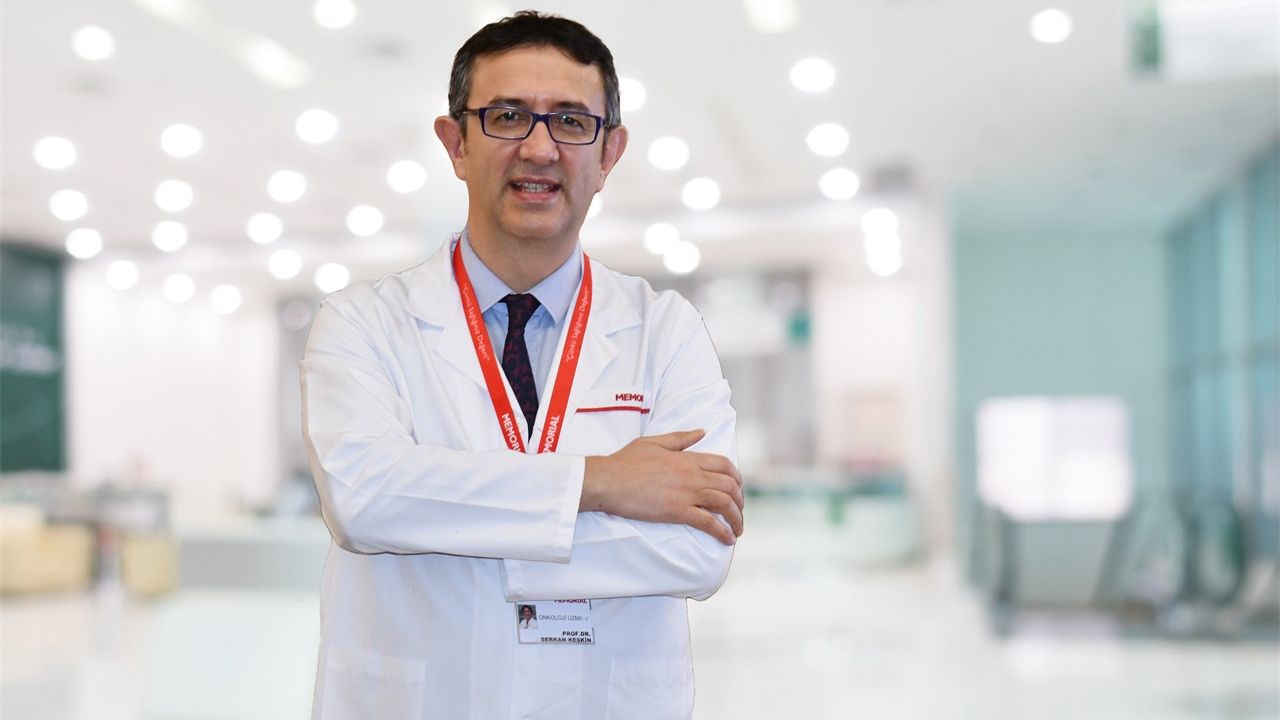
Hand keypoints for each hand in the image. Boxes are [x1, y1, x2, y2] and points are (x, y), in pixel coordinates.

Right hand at [581, 429, 743, 544]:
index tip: (737, 489)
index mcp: (688, 457)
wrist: (608, 480)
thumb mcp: (654, 442)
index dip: (736, 478)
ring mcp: (687, 493)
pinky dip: (722, 532)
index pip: (725, 465)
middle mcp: (693, 474)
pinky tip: (727, 539)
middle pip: (730, 486)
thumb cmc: (625, 461)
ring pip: (724, 504)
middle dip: (739, 501)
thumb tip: (702, 432)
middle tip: (738, 513)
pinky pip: (708, 522)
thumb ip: (680, 438)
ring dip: (736, 518)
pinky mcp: (678, 511)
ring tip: (737, 530)